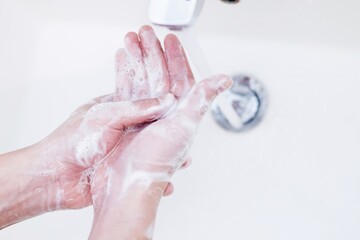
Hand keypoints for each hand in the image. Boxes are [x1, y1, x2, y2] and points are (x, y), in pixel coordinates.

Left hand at [33, 92, 173, 209]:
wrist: (53, 178)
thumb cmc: (70, 142)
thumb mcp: (104, 117)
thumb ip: (134, 108)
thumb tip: (164, 102)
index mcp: (115, 108)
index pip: (146, 99)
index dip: (164, 100)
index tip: (182, 102)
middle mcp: (122, 128)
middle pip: (153, 125)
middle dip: (170, 129)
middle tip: (188, 131)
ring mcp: (124, 149)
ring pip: (152, 149)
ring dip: (167, 154)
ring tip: (184, 159)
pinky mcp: (124, 168)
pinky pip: (146, 169)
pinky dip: (158, 174)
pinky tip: (168, 180)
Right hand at [88, 27, 231, 239]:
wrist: (125, 186)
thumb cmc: (156, 163)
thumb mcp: (184, 127)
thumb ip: (201, 100)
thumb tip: (225, 80)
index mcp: (180, 114)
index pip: (181, 78)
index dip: (177, 57)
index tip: (170, 39)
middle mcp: (163, 114)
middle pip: (160, 75)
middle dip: (154, 52)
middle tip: (146, 32)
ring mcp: (143, 117)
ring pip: (143, 80)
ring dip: (138, 59)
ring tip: (132, 40)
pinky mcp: (125, 121)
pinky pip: (126, 91)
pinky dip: (124, 74)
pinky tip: (122, 61)